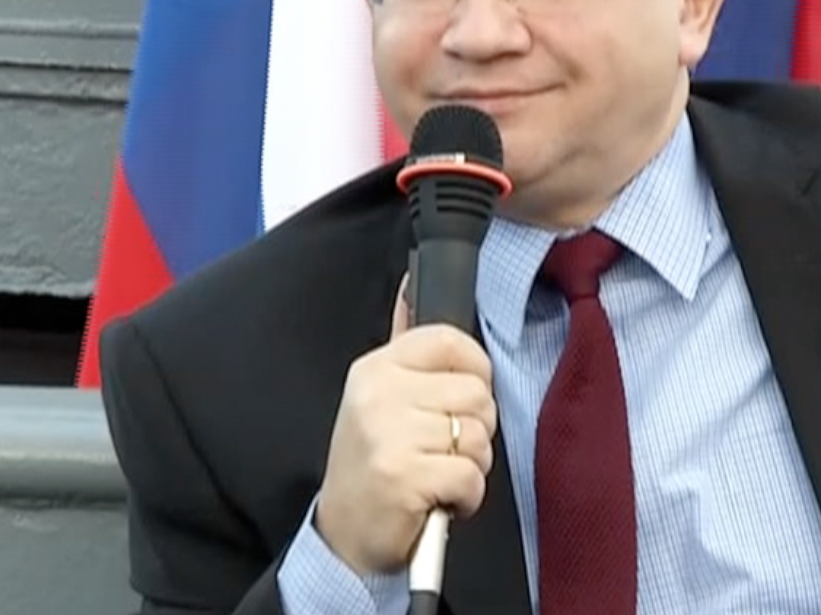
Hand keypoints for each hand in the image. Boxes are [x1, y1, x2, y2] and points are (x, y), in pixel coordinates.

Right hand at [313, 272, 497, 575]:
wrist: (342, 536)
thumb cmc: (373, 465)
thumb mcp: (380, 399)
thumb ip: (406, 348)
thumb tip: (414, 284)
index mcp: (375, 369)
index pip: (451, 341)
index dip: (475, 371)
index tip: (462, 400)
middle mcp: (378, 394)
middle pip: (476, 393)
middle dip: (476, 430)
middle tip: (443, 451)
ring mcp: (388, 434)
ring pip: (478, 436)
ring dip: (471, 466)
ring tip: (438, 476)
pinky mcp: (402, 476)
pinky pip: (471, 476)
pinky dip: (467, 497)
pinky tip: (440, 501)